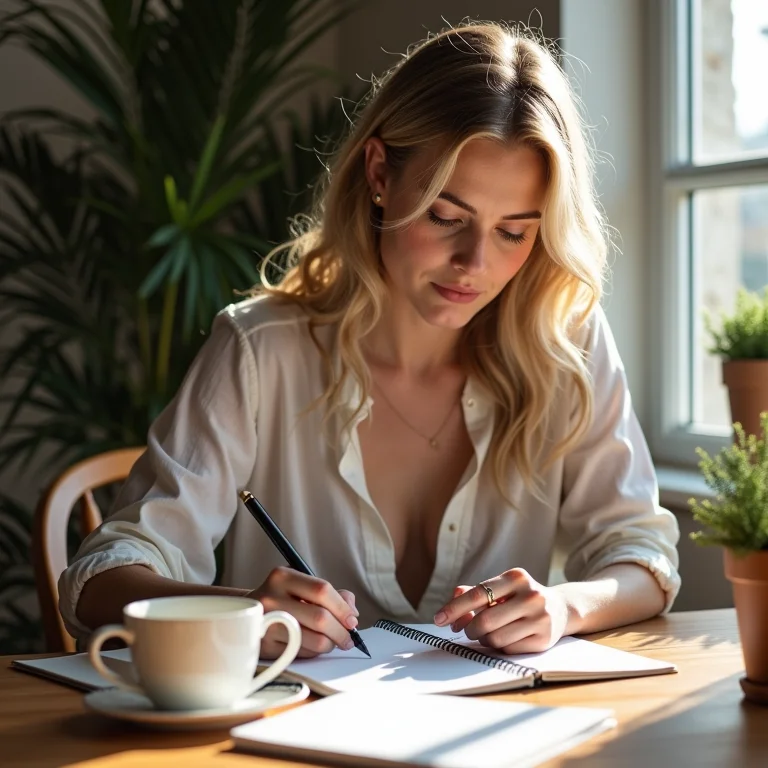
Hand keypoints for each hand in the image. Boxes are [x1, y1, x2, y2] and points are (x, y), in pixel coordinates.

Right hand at [248, 567, 358, 658]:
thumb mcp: (301, 587)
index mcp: (283, 576)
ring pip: (314, 639)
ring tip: (332, 642)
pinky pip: (301, 653)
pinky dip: (313, 652)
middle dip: (341, 631)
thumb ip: (330, 594)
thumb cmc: (281, 600)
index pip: (322, 590)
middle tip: (348, 638)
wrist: (243, 615)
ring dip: (330, 644)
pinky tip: (313, 646)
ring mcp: (267, 622)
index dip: (342, 607)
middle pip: (320, 617)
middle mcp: (272, 597)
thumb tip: (352, 611)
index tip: (352, 619)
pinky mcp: (265, 646)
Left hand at [434, 568, 568, 653]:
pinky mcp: (544, 639)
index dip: (454, 608)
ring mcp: (540, 618)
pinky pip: (508, 649)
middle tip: (465, 630)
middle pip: (484, 620)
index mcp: (516, 577)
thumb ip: (474, 592)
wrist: (560, 608)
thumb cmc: (520, 597)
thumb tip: (453, 598)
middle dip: (468, 628)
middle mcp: (531, 595)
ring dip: (483, 639)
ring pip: (495, 638)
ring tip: (487, 632)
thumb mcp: (501, 588)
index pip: (478, 594)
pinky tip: (504, 638)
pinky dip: (499, 647)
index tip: (438, 619)